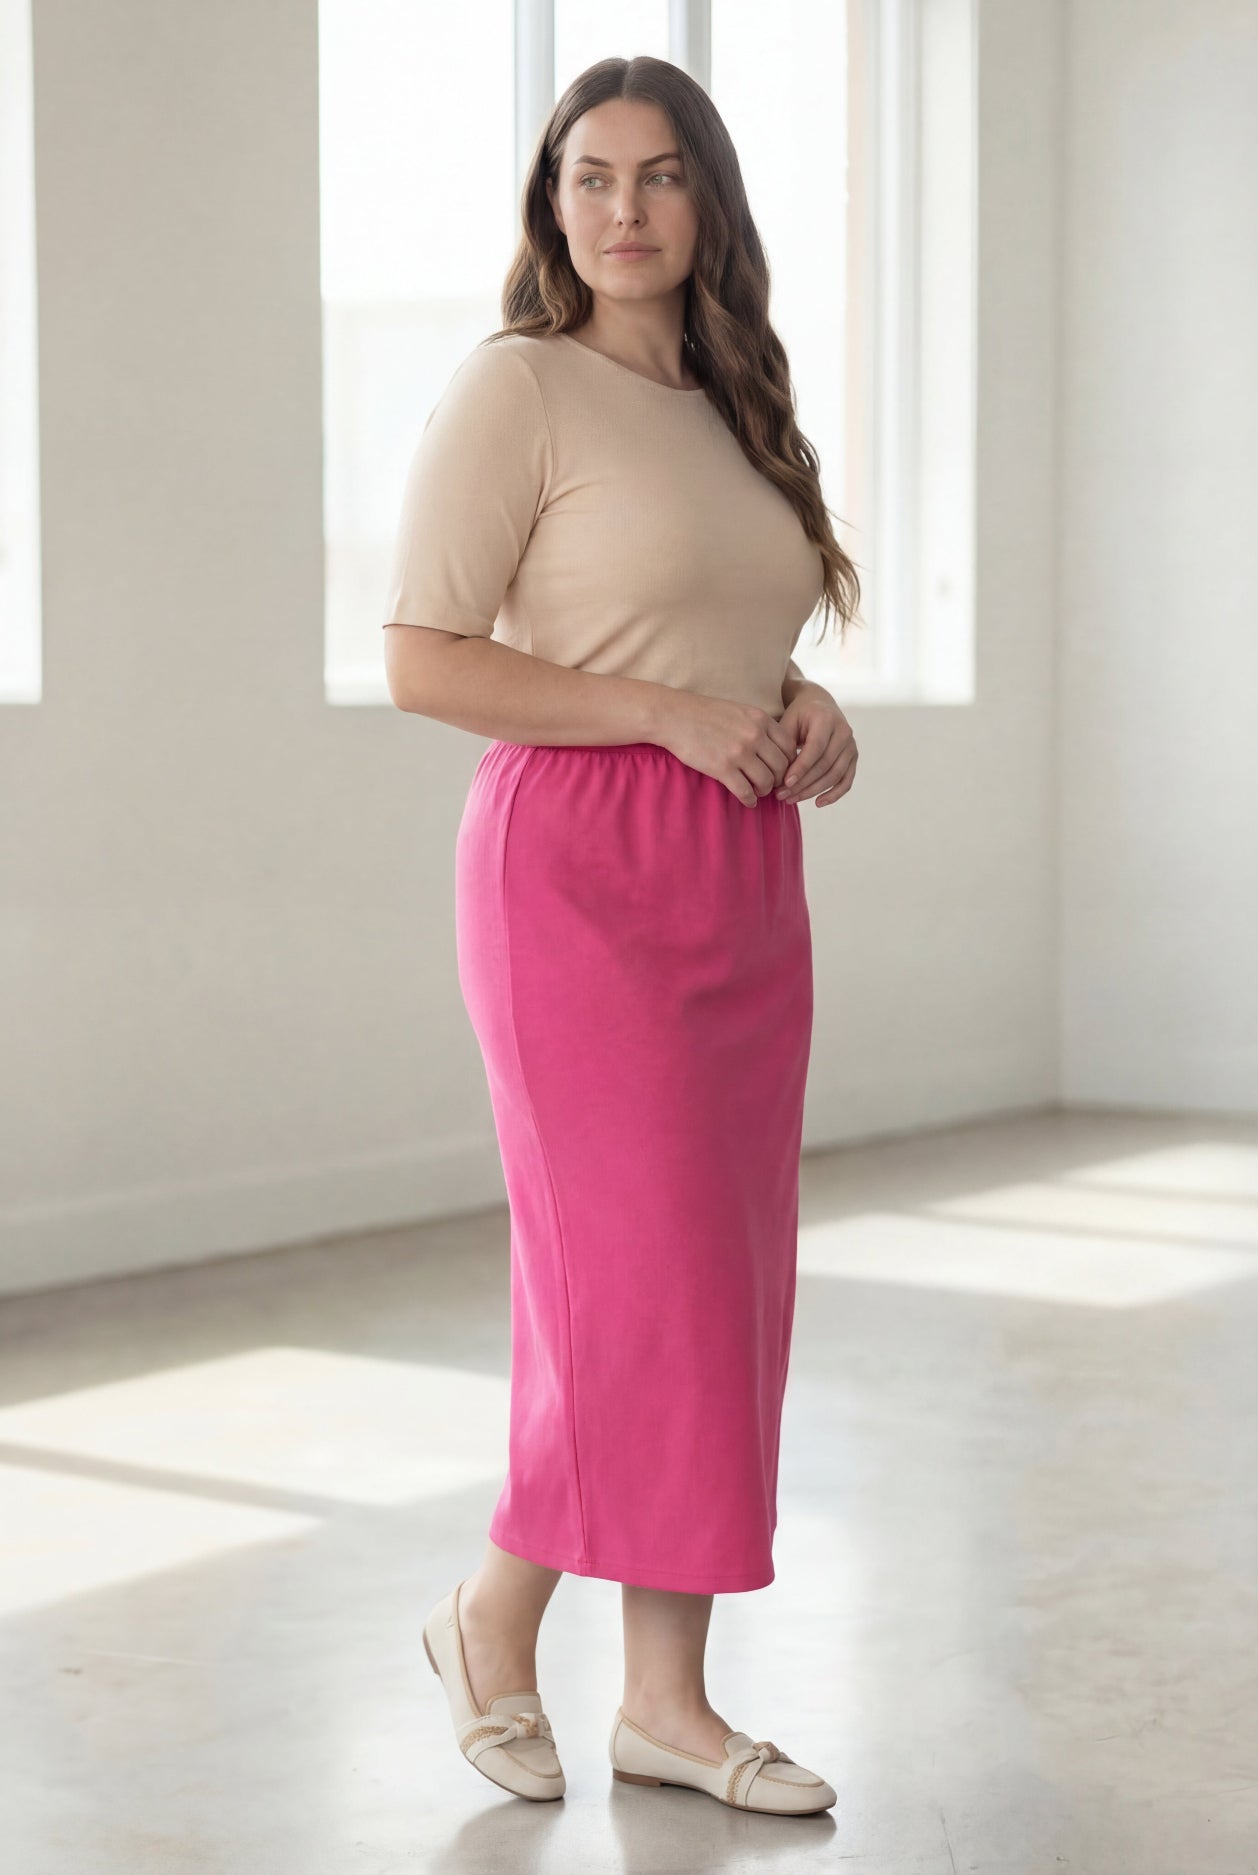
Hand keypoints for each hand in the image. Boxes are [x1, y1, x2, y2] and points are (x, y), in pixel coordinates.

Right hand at [653, 692, 798, 806]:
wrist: (673, 716)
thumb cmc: (703, 713)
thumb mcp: (738, 710)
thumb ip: (756, 725)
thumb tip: (771, 746)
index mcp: (760, 719)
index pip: (789, 746)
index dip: (789, 762)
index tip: (780, 769)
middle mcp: (754, 735)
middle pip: (781, 766)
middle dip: (778, 779)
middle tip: (770, 784)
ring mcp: (739, 752)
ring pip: (766, 781)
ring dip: (764, 790)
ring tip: (757, 792)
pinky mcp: (723, 768)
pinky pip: (745, 791)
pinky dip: (749, 800)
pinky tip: (748, 800)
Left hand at [773, 683, 856, 806]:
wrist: (819, 705)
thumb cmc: (799, 715)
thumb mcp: (788, 722)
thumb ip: (784, 746)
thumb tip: (779, 777)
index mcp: (826, 719)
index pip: (815, 749)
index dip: (800, 768)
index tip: (784, 783)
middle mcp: (843, 731)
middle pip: (825, 765)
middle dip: (803, 784)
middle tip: (782, 795)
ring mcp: (851, 745)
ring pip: (835, 775)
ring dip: (813, 791)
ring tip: (792, 799)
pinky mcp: (853, 757)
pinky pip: (846, 780)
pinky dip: (834, 794)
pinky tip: (818, 803)